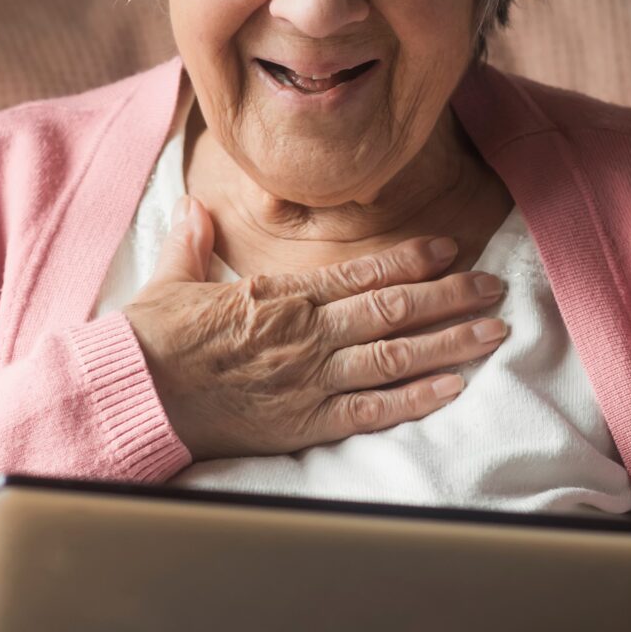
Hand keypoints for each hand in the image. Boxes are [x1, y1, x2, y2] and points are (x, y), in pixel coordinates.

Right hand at [121, 197, 509, 463]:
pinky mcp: (304, 423)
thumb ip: (192, 242)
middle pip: (395, 310)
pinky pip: (372, 410)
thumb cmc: (151, 340)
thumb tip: (194, 207)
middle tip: (495, 288)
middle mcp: (307, 333)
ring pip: (397, 356)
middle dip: (452, 297)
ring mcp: (310, 379)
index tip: (449, 249)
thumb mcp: (171, 281)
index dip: (412, 259)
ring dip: (451, 343)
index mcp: (281, 295)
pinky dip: (416, 399)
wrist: (135, 393)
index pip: (361, 272)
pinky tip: (453, 389)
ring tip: (494, 333)